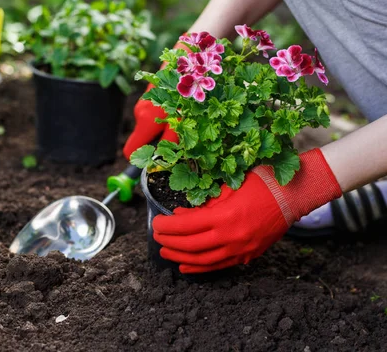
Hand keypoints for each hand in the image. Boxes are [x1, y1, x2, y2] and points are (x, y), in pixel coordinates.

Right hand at [123, 84, 177, 159]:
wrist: (184, 61)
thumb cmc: (184, 93)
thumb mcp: (181, 122)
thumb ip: (169, 144)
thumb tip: (162, 163)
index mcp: (144, 122)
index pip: (129, 151)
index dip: (140, 160)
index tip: (154, 161)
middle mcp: (139, 113)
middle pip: (142, 139)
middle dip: (157, 143)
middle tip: (177, 141)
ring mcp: (143, 104)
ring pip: (149, 127)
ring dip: (163, 128)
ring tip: (182, 121)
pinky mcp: (149, 97)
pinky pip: (153, 115)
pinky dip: (164, 117)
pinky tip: (179, 108)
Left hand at [153, 149, 342, 272]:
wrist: (295, 195)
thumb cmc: (263, 183)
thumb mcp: (230, 187)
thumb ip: (205, 203)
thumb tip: (180, 215)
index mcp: (225, 216)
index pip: (186, 226)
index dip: (168, 227)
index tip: (156, 225)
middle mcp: (231, 237)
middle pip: (191, 246)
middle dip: (169, 243)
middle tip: (156, 238)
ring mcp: (241, 249)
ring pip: (203, 260)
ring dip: (180, 258)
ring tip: (165, 253)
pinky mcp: (248, 255)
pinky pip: (219, 266)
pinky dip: (200, 267)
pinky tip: (186, 267)